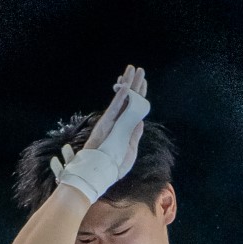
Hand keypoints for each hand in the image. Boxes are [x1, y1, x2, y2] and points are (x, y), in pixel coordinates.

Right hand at [80, 64, 148, 178]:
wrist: (99, 173)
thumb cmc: (113, 166)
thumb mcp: (130, 151)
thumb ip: (135, 135)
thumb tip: (141, 121)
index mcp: (125, 128)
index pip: (134, 107)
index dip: (139, 95)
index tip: (143, 82)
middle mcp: (118, 121)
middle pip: (129, 99)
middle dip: (135, 84)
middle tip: (139, 70)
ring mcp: (112, 121)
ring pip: (122, 98)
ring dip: (128, 83)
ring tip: (132, 69)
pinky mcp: (106, 122)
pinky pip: (115, 106)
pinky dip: (121, 96)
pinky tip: (126, 86)